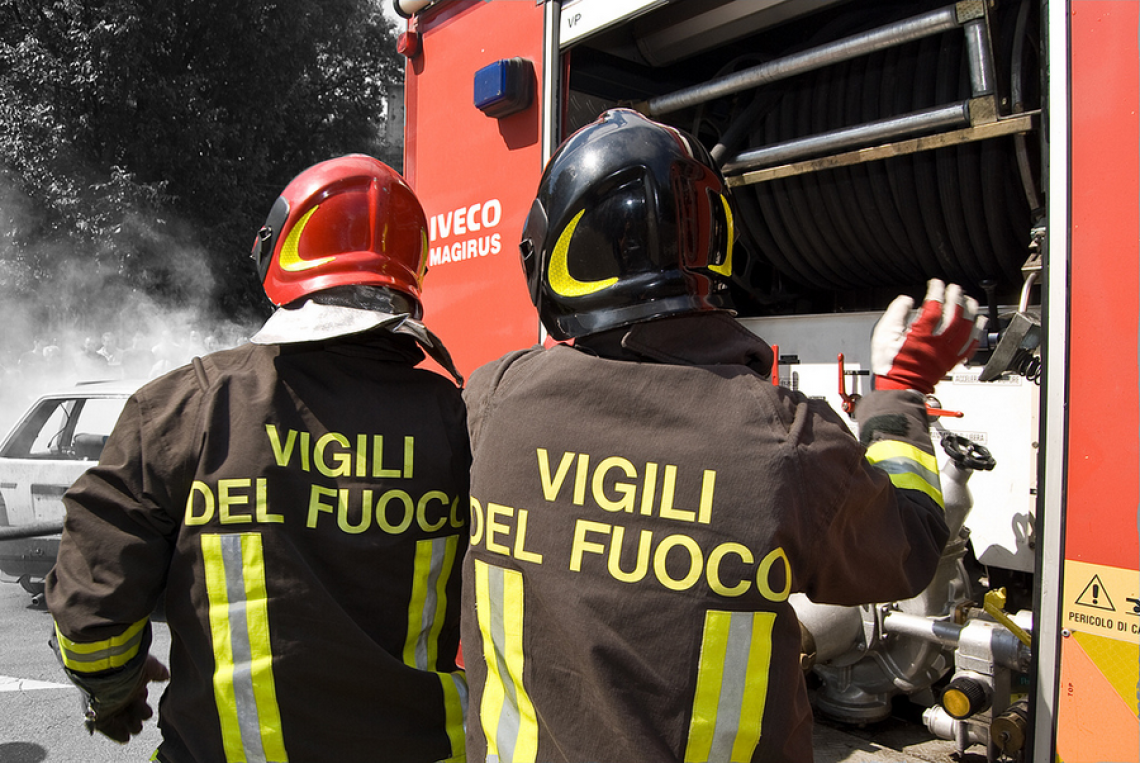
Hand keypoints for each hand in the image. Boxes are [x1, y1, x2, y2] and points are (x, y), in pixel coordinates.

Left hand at [88, 655, 168, 742]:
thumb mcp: (149, 666)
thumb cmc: (128, 666)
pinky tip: (125, 737)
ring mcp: (109, 706)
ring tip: (136, 726)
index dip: (144, 704)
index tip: (147, 707)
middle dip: (140, 715)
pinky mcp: (99, 716)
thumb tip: (166, 676)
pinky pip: (109, 729)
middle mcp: (120, 695)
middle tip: (145, 714)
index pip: (139, 698)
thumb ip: (158, 672)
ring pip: (123, 721)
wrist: (107, 671)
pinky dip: (117, 734)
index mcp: (130, 684)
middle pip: (132, 711)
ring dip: (132, 726)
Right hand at [872, 280, 986, 394]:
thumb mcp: (883, 334)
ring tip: (970, 301)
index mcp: (921, 334)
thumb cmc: (891, 364)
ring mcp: (947, 353)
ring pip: (966, 329)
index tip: (936, 284)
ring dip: (970, 312)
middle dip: (955, 298)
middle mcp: (937, 342)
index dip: (936, 292)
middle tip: (955, 288)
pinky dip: (977, 333)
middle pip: (954, 315)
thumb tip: (907, 301)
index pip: (934, 306)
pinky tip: (979, 324)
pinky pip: (970, 346)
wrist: (899, 387)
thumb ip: (896, 313)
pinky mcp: (951, 361)